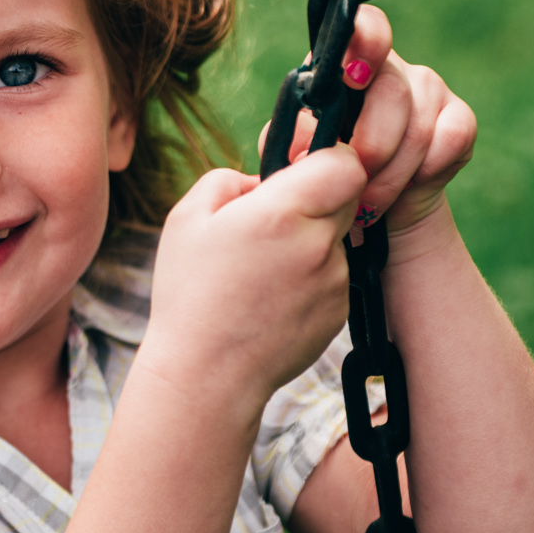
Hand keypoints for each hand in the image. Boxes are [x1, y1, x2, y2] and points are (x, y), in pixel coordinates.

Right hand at [143, 144, 366, 413]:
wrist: (207, 375)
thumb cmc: (189, 294)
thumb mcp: (187, 217)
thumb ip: (230, 179)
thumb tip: (260, 179)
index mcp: (282, 213)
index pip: (345, 162)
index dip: (327, 157)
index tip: (301, 167)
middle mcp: (318, 245)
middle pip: (346, 195)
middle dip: (317, 195)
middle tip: (274, 217)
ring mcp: (335, 282)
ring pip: (338, 237)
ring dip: (311, 240)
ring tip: (262, 270)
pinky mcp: (340, 311)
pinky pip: (335, 275)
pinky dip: (311, 277)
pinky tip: (272, 297)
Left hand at [259, 5, 476, 237]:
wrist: (373, 215)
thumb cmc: (330, 175)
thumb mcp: (302, 158)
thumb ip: (297, 137)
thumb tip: (307, 128)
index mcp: (346, 65)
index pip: (364, 26)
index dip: (365, 43)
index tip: (353, 78)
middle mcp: (390, 68)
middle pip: (391, 90)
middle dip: (371, 149)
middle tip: (355, 181)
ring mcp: (429, 89)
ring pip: (419, 125)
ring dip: (393, 174)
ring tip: (371, 199)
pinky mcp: (459, 119)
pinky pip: (452, 137)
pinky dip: (427, 170)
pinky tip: (411, 184)